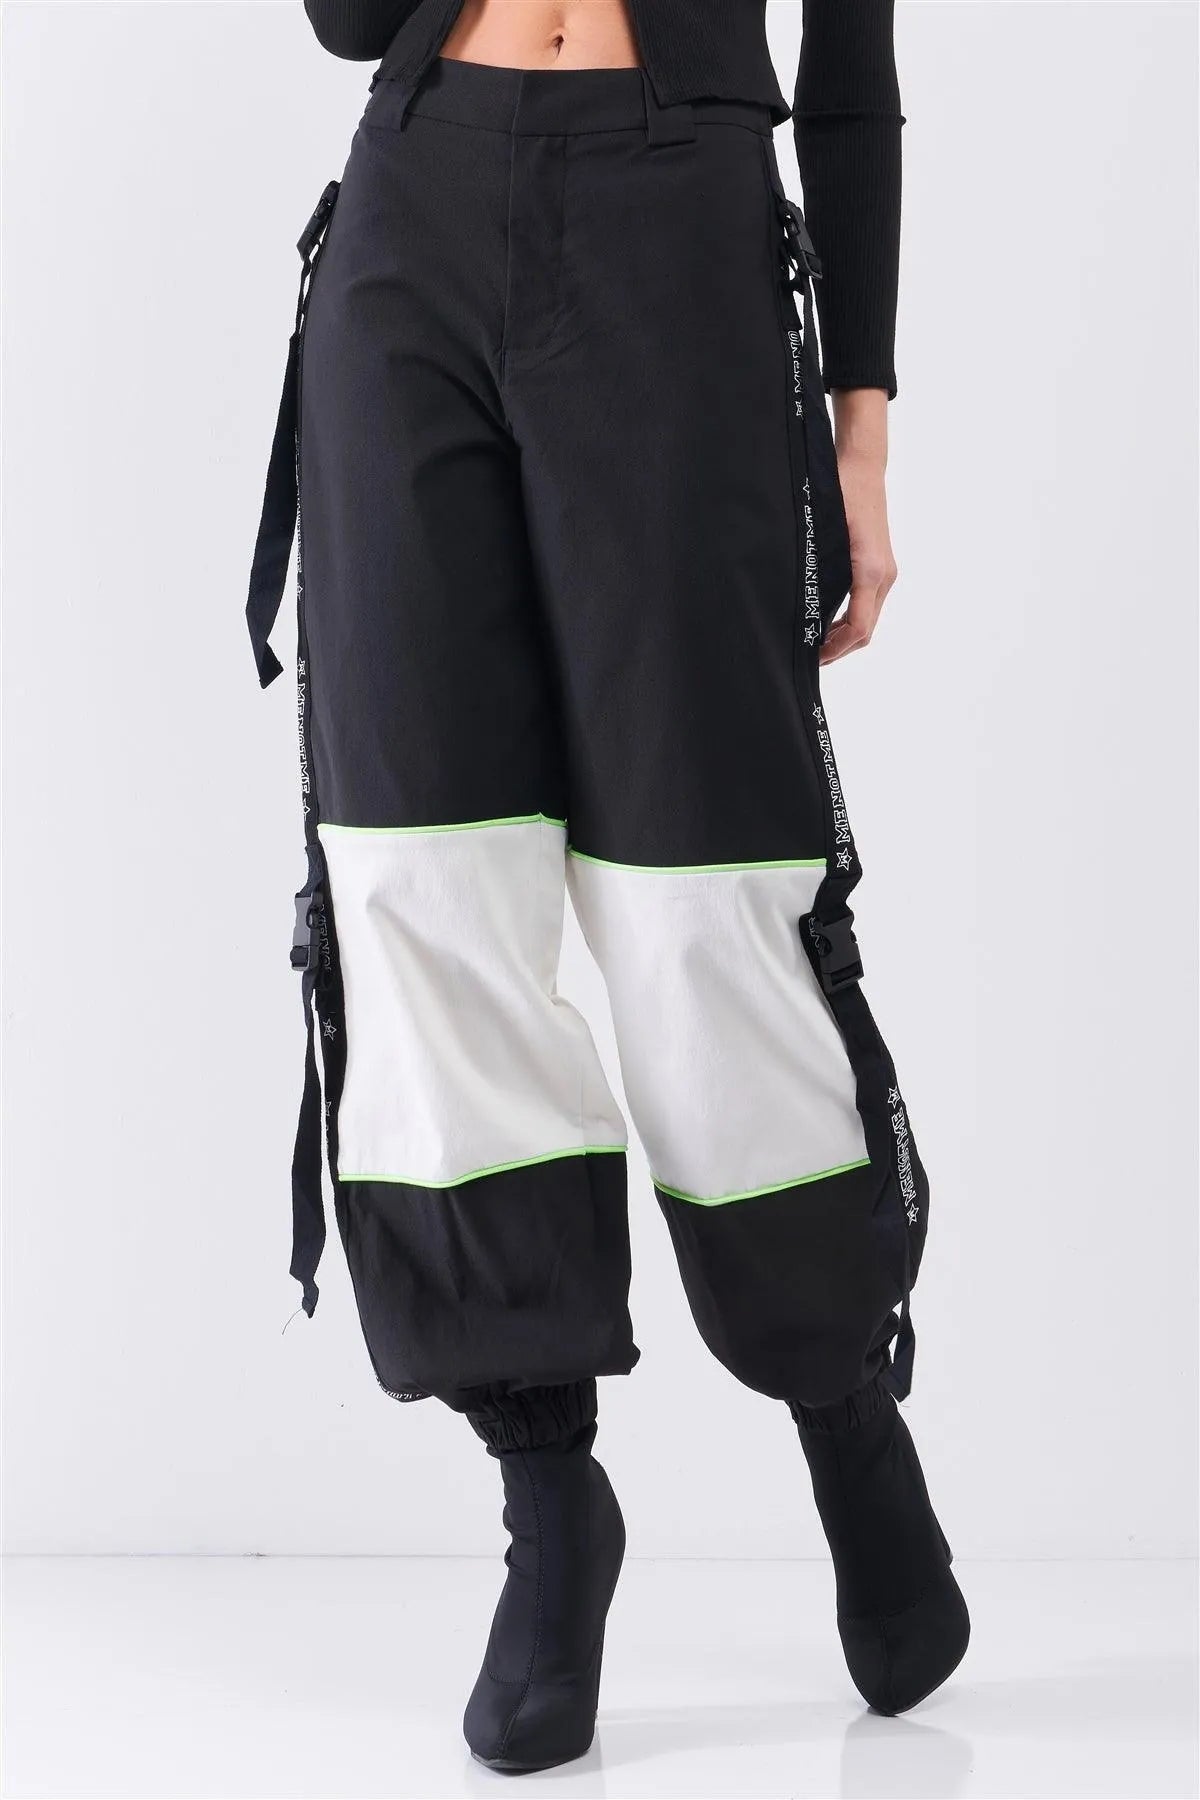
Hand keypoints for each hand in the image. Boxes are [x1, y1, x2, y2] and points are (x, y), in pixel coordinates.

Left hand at [822, 389, 897, 665]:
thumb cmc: (839, 490)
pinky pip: (868, 605)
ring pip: (868, 620)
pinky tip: (825, 621)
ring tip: (813, 643)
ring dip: (844, 637)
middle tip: (806, 658)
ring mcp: (885, 571)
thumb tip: (792, 601)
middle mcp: (884, 574)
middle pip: (866, 631)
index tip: (812, 658)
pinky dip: (850, 621)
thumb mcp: (821, 529)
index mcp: (871, 570)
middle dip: (838, 649)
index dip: (835, 649)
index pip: (859, 627)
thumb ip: (815, 565)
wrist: (861, 465)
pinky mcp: (880, 566)